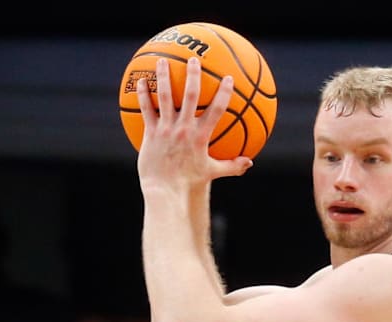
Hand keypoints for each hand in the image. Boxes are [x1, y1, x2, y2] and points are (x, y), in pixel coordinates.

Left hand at [136, 57, 253, 190]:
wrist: (166, 192)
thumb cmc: (189, 183)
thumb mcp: (213, 173)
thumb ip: (232, 166)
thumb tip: (249, 162)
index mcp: (201, 136)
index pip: (216, 109)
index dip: (223, 93)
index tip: (228, 78)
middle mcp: (184, 128)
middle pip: (190, 95)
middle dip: (193, 75)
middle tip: (194, 59)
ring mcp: (166, 129)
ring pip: (165, 97)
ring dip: (164, 77)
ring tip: (163, 61)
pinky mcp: (150, 133)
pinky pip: (146, 109)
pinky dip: (144, 94)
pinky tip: (141, 81)